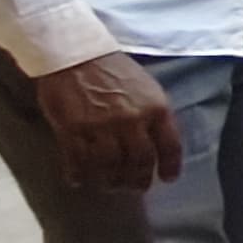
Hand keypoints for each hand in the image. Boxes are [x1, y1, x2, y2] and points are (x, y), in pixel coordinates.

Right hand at [36, 52, 181, 189]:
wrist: (75, 55)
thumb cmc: (114, 70)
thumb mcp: (148, 88)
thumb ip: (155, 115)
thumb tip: (159, 144)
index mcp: (155, 109)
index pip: (170, 146)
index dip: (170, 166)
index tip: (168, 179)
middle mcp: (131, 121)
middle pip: (140, 161)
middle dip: (139, 179)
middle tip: (135, 188)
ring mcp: (101, 127)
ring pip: (110, 166)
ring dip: (111, 181)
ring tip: (110, 185)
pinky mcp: (72, 130)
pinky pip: (77, 161)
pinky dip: (78, 175)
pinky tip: (79, 181)